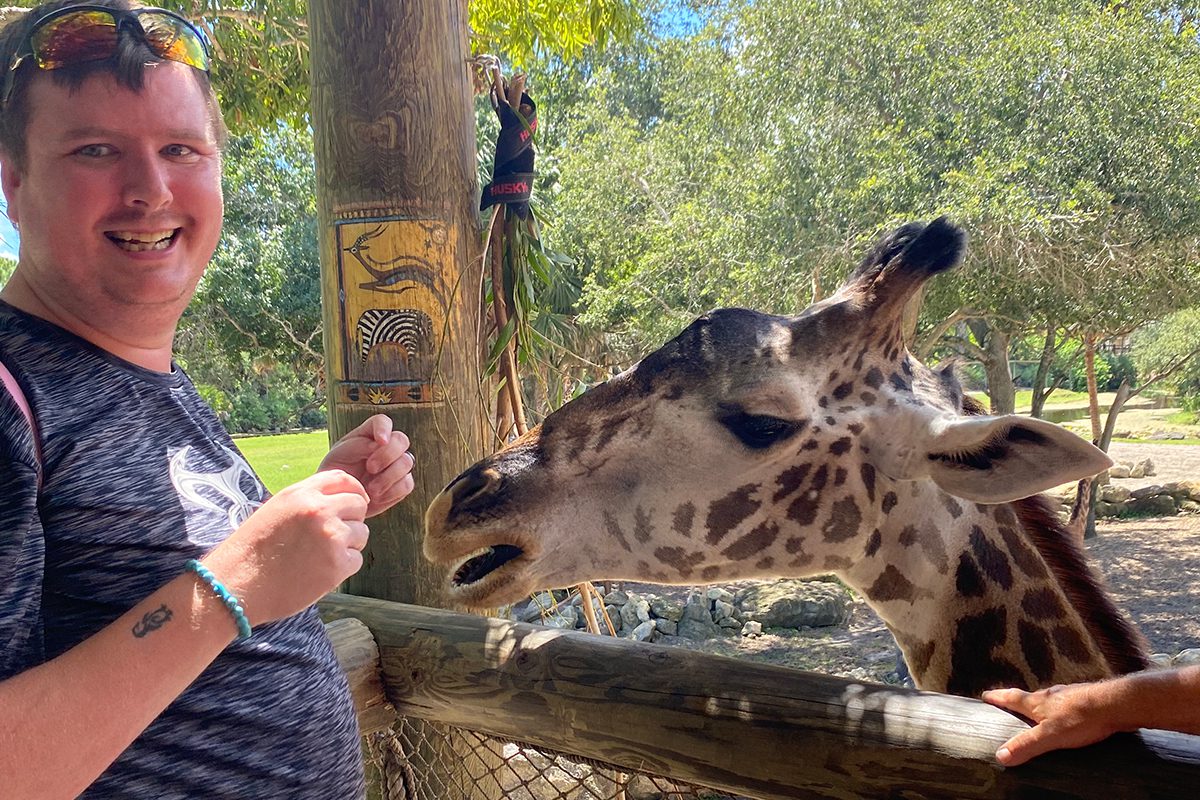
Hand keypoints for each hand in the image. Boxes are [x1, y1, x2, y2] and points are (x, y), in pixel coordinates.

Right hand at [201, 470, 369, 625]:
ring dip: (349, 545)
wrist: (236, 585)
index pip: (344, 479)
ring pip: (362, 533)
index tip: (354, 504)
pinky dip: (344, 567)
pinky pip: (356, 559)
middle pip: (359, 505)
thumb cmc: (253, 551)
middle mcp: (319, 510)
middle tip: (334, 537)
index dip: (353, 491)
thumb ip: (307, 501)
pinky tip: (319, 572)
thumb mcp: (276, 510)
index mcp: (301, 493)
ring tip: (320, 556)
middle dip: (352, 520)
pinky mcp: (337, 564)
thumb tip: (340, 499)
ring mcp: (330, 536)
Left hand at [320, 414, 415, 516]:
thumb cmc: (337, 472)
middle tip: (370, 468)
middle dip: (388, 454)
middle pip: (402, 440)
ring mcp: (396, 465)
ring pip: (407, 462)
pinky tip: (377, 497)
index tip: (381, 441)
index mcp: (370, 434)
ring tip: (371, 489)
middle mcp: (387, 447)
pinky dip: (392, 491)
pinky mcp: (401, 485)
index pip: (383, 422)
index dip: (385, 428)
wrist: (339, 500)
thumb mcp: (340, 455)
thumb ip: (358, 445)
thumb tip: (381, 444)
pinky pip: (407, 484)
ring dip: (389, 476)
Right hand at [982, 682, 1119, 765]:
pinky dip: (1063, 710)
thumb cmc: (1081, 718)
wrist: (1115, 704)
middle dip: (1019, 701)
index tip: (985, 696)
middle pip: (1029, 696)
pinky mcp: (1087, 699)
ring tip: (1041, 715)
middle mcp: (1051, 695)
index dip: (997, 697)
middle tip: (1011, 705)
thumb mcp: (1049, 736)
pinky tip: (1071, 718)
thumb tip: (1000, 756)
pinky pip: (1069, 704)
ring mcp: (1069, 695)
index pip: (1011, 697)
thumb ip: (1026, 745)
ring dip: (1042, 706)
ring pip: (1050, 700)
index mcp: (1037, 702)